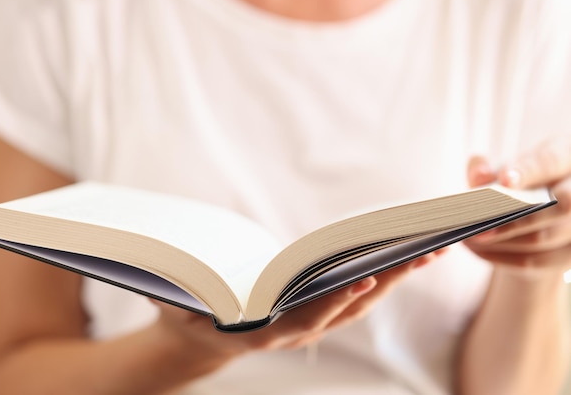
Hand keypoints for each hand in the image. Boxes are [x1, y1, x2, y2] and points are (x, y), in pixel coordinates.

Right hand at [151, 252, 441, 360]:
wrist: (202, 340)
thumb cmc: (187, 319)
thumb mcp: (175, 308)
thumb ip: (172, 296)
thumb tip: (160, 277)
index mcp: (263, 335)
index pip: (305, 319)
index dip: (334, 299)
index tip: (364, 275)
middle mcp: (294, 333)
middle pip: (346, 309)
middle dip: (385, 281)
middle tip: (423, 252)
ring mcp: (309, 325)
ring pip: (358, 305)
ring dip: (394, 279)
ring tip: (428, 250)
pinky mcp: (316, 313)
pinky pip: (353, 298)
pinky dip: (381, 279)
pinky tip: (403, 258)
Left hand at [464, 137, 570, 276]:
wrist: (533, 212)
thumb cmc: (515, 184)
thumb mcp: (500, 171)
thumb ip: (487, 170)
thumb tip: (479, 176)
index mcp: (565, 157)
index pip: (551, 161)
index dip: (528, 171)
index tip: (504, 180)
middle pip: (560, 205)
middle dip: (515, 217)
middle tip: (477, 223)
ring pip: (544, 237)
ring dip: (502, 240)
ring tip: (469, 236)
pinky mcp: (567, 255)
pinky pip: (535, 261)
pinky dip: (501, 256)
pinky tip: (476, 249)